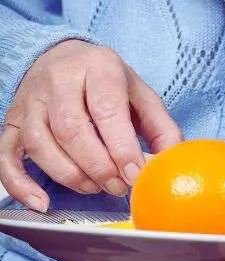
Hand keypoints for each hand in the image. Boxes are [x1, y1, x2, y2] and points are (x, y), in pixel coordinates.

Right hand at [0, 40, 180, 210]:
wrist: (61, 58)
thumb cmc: (105, 81)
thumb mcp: (138, 92)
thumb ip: (159, 125)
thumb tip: (171, 161)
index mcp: (98, 65)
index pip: (106, 108)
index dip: (121, 146)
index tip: (135, 174)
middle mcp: (60, 79)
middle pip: (72, 130)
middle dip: (98, 166)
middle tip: (118, 186)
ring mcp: (30, 102)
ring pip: (42, 145)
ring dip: (71, 176)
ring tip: (96, 187)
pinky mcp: (11, 123)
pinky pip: (6, 158)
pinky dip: (21, 186)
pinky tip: (43, 203)